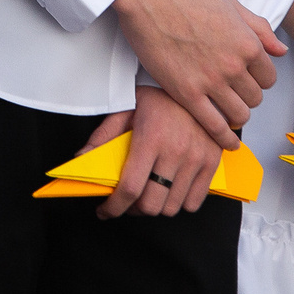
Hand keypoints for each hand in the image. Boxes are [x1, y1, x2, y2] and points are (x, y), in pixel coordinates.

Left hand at [78, 85, 220, 219]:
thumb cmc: (157, 97)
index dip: (114, 206)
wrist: (196, 82)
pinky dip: (179, 203)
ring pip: (172, 207)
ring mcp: (197, 159)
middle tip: (127, 200)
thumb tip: (80, 158)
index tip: (105, 211)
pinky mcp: (212, 163)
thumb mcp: (125, 109)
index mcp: (150, 138)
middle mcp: (176, 151)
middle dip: (133, 209)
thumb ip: (102, 136)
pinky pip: (194, 203)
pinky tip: (170, 189)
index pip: (130, 187)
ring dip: (156, 206)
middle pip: (151, 205)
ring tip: (148, 193)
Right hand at [109, 0, 284, 147]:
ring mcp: (211, 81)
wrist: (149, 0)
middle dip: (247, 96)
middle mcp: (234, 65)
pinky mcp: (188, 94)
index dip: (259, 79)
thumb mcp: (231, 5)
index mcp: (248, 43)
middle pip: (255, 98)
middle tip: (234, 92)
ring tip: (228, 111)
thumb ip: (260, 29)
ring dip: (237, 115)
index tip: (248, 79)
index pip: (269, 77)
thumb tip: (281, 50)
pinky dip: (224, 138)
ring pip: (240, 114)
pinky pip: (214, 125)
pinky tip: (227, 143)